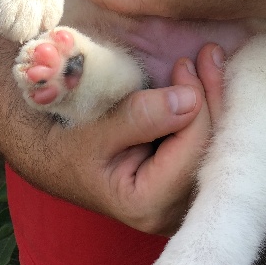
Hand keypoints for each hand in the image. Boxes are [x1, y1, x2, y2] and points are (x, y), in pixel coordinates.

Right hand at [42, 43, 224, 235]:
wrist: (51, 160)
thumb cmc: (67, 147)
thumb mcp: (96, 131)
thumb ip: (141, 116)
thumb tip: (189, 98)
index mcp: (149, 203)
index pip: (192, 148)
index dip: (197, 102)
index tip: (185, 63)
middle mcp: (173, 211)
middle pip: (210, 148)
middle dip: (213, 97)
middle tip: (210, 54)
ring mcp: (182, 201)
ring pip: (214, 146)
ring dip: (214, 101)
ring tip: (212, 60)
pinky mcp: (183, 186)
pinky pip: (205, 146)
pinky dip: (207, 112)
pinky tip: (206, 82)